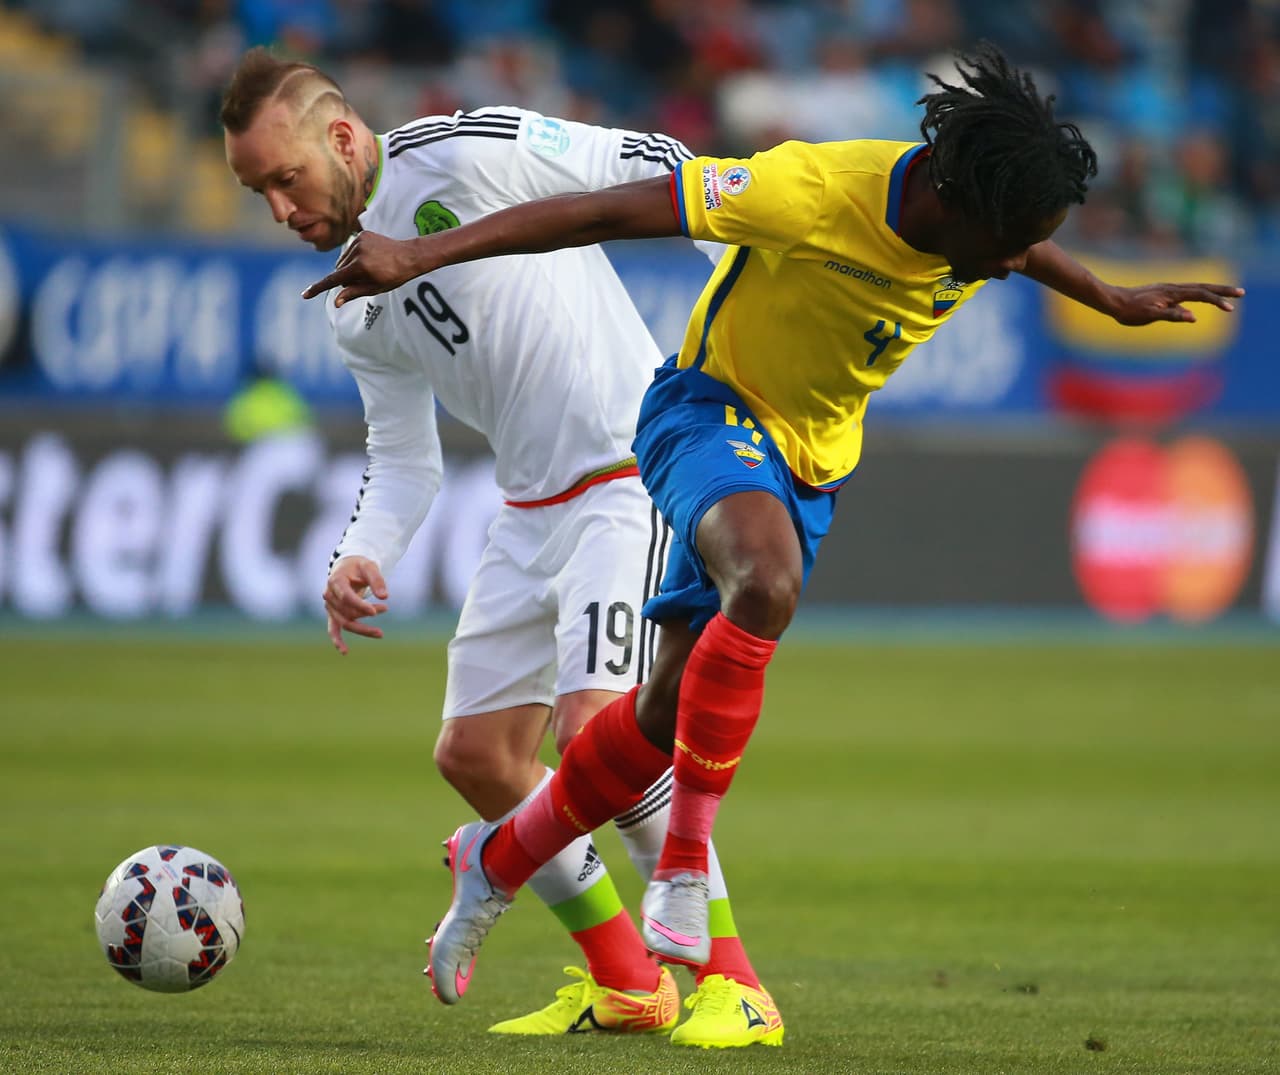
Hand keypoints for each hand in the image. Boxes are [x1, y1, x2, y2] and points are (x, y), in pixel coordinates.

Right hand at [302, 231, 431, 306]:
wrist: (410, 256)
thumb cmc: (394, 276)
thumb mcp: (375, 288)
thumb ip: (354, 292)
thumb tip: (336, 301)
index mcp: (360, 268)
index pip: (334, 280)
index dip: (319, 288)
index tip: (305, 294)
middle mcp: (357, 252)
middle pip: (339, 270)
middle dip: (346, 277)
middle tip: (366, 279)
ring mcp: (359, 241)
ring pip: (344, 260)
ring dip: (350, 266)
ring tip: (370, 267)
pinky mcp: (362, 234)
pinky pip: (351, 249)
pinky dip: (356, 255)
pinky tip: (371, 257)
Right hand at [324, 556, 388, 654]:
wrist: (348, 567)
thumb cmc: (359, 566)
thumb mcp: (370, 567)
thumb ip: (377, 580)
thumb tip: (385, 597)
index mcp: (335, 581)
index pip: (346, 598)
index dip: (360, 606)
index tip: (375, 612)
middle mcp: (329, 595)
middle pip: (346, 611)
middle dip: (365, 613)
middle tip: (385, 609)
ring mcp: (330, 606)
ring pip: (344, 622)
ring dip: (362, 628)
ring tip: (380, 633)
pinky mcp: (333, 614)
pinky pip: (333, 629)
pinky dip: (337, 640)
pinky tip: (345, 652)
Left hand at [1106, 282, 1243, 325]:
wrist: (1112, 301)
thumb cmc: (1129, 311)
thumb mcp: (1150, 315)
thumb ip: (1172, 315)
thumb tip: (1194, 317)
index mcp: (1173, 293)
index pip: (1201, 295)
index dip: (1217, 301)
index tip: (1231, 308)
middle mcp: (1172, 288)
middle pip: (1203, 287)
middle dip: (1222, 290)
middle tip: (1242, 292)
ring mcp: (1167, 290)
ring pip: (1194, 289)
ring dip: (1212, 292)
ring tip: (1225, 296)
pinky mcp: (1161, 293)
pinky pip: (1185, 293)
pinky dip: (1197, 295)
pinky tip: (1194, 305)